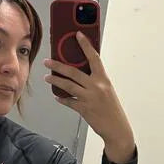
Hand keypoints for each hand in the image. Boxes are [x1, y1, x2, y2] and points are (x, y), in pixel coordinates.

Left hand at [45, 32, 135, 162]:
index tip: (77, 35)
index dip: (85, 45)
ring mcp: (89, 98)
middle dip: (58, 66)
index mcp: (103, 79)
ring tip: (47, 77)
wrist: (117, 128)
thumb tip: (80, 73)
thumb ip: (95, 81)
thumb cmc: (112, 109)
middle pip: (73, 72)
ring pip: (68, 86)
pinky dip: (62, 98)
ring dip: (55, 80)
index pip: (93, 58)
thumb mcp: (107, 90)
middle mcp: (96, 86)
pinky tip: (56, 96)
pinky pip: (69, 101)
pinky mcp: (84, 109)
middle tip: (48, 62)